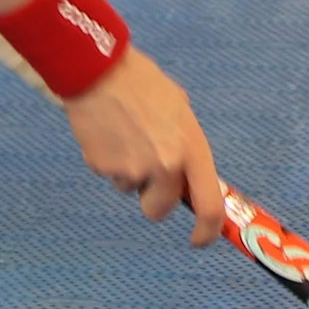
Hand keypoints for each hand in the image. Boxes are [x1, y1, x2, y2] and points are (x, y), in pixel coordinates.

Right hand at [62, 49, 222, 242]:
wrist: (99, 70)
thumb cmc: (143, 84)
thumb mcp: (180, 112)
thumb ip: (186, 146)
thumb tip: (187, 176)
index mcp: (192, 148)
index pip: (209, 206)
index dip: (207, 231)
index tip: (199, 239)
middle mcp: (166, 164)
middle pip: (159, 209)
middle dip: (153, 197)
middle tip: (146, 169)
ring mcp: (133, 169)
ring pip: (131, 190)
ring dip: (129, 173)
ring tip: (124, 136)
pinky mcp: (103, 167)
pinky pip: (110, 175)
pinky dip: (108, 160)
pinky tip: (108, 133)